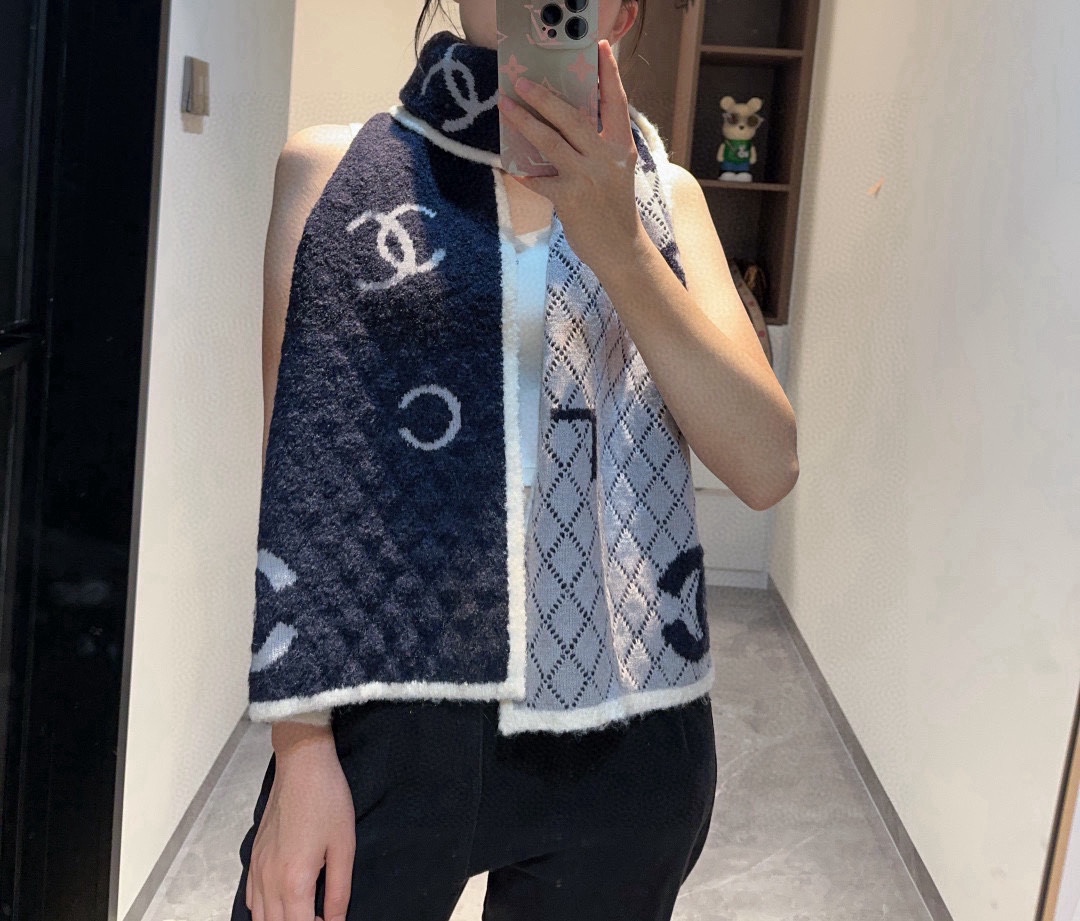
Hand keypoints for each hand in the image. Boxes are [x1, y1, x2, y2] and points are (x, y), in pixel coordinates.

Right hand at [246, 731, 354, 920]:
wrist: (302, 764)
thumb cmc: (328, 801)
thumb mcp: (343, 846)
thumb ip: (339, 890)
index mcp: (294, 881)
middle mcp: (269, 880)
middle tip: (320, 918)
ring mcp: (257, 869)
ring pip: (260, 917)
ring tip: (305, 914)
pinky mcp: (253, 857)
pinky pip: (252, 898)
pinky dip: (264, 911)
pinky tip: (282, 905)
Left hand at [497, 39, 646, 275]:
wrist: (620, 249)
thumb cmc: (615, 208)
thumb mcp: (616, 170)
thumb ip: (598, 145)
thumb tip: (566, 121)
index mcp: (621, 146)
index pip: (616, 102)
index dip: (609, 74)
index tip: (600, 48)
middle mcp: (606, 157)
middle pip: (571, 116)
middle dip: (543, 96)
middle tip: (521, 81)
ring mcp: (587, 177)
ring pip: (549, 141)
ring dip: (524, 122)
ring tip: (505, 106)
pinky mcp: (569, 199)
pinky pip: (538, 180)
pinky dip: (523, 173)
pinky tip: (511, 165)